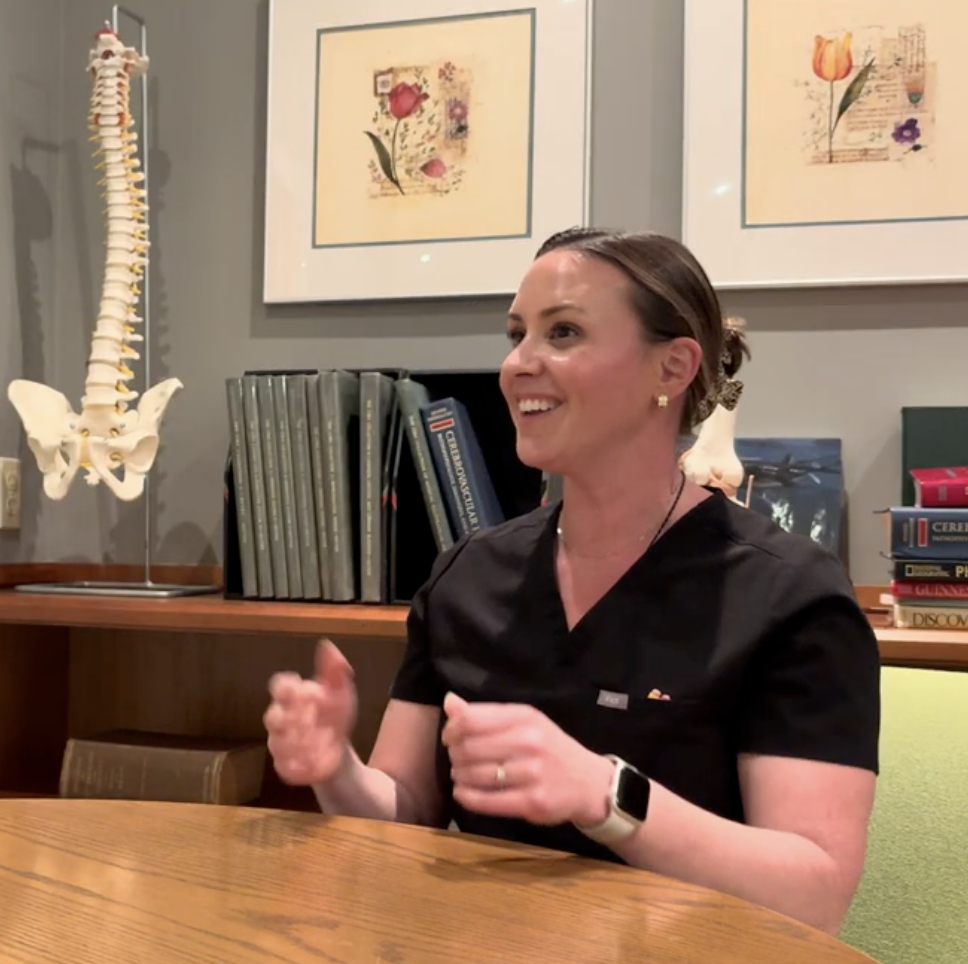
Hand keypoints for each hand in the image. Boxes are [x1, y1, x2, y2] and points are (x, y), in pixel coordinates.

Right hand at [264, 639, 356, 785]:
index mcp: (293, 697)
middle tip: (311, 721)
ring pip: (276, 742)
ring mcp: (279, 743)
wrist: (338, 750)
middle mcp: (280, 719)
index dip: (288, 688)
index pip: (279, 685)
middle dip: (291, 718)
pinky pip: (283, 765)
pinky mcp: (284, 765)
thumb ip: (334, 670)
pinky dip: (299, 764)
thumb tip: (326, 645)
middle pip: (271, 716)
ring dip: (297, 742)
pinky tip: (316, 761)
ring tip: (319, 742)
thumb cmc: (335, 716)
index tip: (306, 692)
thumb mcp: (340, 692)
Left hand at [440, 692, 613, 827]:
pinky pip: (488, 801)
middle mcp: (529, 741)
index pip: (472, 719)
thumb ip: (486, 714)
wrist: (588, 782)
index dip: (452, 729)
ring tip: (461, 775)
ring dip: (459, 776)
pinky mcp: (532, 802)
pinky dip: (467, 797)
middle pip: (470, 747)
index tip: (449, 738)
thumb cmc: (550, 748)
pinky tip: (463, 793)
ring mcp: (532, 773)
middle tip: (456, 760)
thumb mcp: (524, 722)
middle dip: (455, 755)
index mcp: (524, 717)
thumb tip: (450, 702)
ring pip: (476, 775)